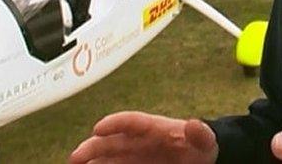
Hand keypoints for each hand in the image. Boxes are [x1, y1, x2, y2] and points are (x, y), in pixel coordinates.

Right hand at [68, 111, 217, 163]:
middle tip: (75, 157)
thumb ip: (201, 133)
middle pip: (111, 142)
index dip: (115, 123)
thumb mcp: (206, 140)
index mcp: (154, 128)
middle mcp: (138, 142)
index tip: (98, 128)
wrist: (200, 159)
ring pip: (107, 159)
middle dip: (92, 147)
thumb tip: (195, 124)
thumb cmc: (201, 147)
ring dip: (92, 162)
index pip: (132, 122)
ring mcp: (134, 157)